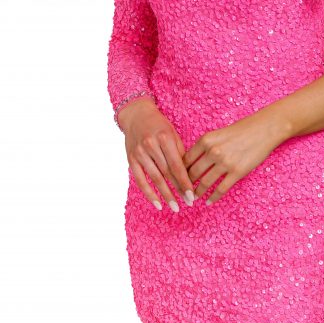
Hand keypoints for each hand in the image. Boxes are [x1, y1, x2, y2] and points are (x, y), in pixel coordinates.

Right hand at [120, 97, 195, 211]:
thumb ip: (180, 152)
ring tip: (175, 206)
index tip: (192, 195)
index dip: (185, 182)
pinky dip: (149, 193)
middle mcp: (151, 145)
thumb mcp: (173, 133)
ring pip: (155, 178)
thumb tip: (189, 175)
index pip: (177, 165)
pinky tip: (157, 204)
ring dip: (166, 195)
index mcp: (164, 138)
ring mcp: (139, 153)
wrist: (136, 115)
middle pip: (167, 173)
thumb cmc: (159, 125)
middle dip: (178, 190)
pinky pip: (140, 180)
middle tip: (188, 203)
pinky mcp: (131, 159)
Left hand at [182, 113, 283, 204]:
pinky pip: (221, 189)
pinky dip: (213, 197)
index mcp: (206, 140)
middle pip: (193, 173)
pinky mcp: (237, 172)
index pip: (185, 160)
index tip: (176, 179)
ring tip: (193, 198)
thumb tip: (192, 162)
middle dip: (186, 185)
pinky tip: (208, 201)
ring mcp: (225, 163)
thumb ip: (205, 146)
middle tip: (182, 192)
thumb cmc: (241, 130)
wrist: (264, 129)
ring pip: (205, 183)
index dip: (179, 171)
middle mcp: (213, 152)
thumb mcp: (218, 133)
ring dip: (197, 193)